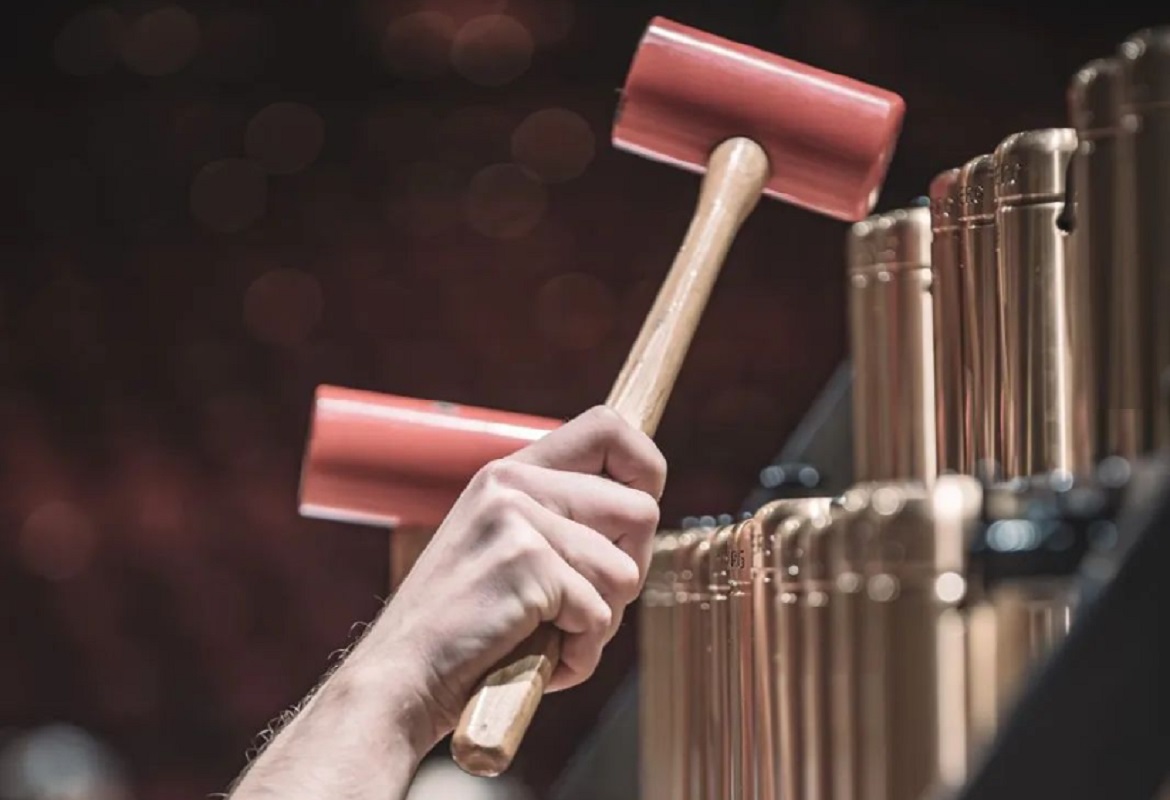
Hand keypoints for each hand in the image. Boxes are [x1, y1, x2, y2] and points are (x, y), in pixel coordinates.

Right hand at [352, 405, 666, 748]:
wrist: (397, 678)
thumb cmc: (462, 627)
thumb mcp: (502, 547)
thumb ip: (559, 519)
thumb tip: (642, 510)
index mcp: (510, 472)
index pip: (607, 428)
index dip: (645, 466)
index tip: (639, 513)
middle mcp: (513, 484)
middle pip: (639, 511)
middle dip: (628, 571)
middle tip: (581, 607)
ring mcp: (518, 522)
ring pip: (625, 572)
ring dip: (600, 623)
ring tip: (548, 636)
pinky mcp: (526, 566)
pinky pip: (599, 616)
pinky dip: (577, 655)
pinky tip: (533, 658)